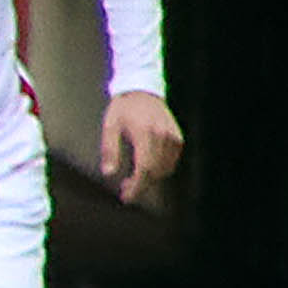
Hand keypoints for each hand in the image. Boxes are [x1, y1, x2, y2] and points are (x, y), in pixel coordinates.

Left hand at [99, 89, 182, 205]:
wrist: (142, 89)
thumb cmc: (123, 107)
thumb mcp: (110, 126)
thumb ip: (109, 150)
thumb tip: (109, 173)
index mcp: (145, 133)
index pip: (144, 168)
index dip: (136, 186)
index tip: (126, 197)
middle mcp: (163, 136)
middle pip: (155, 172)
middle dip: (140, 185)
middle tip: (124, 190)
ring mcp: (173, 137)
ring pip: (165, 169)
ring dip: (150, 179)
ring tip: (131, 181)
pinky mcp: (178, 138)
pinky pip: (171, 161)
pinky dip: (159, 170)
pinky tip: (144, 169)